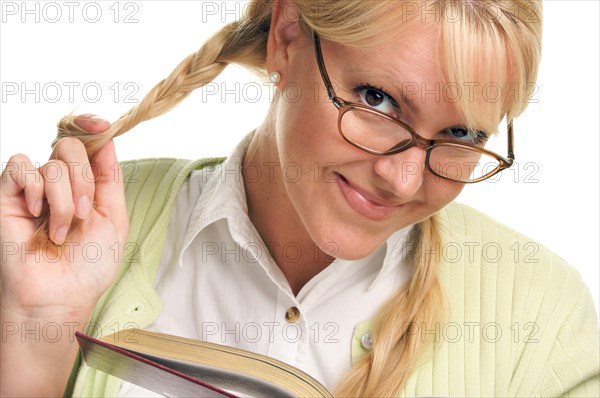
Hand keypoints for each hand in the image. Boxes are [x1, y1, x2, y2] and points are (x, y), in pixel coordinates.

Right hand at [0, 115, 129, 317]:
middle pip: (71, 147)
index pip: (84, 143)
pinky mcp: (6, 196)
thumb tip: (109, 141)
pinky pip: (19, 166)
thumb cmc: (88, 266)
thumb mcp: (114, 218)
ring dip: (65, 199)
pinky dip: (35, 188)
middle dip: (85, 180)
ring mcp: (31, 189)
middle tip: (85, 214)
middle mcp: (57, 183)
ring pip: (52, 164)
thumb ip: (110, 179)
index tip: (105, 126)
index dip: (92, 126)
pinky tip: (37, 214)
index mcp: (84, 185)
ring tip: (62, 231)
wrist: (60, 296)